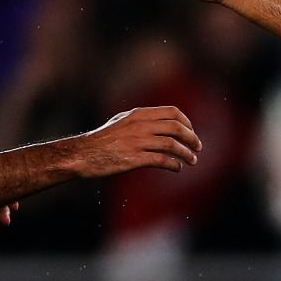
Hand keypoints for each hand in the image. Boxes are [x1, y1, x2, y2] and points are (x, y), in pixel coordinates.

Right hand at [75, 105, 202, 177]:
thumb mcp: (121, 121)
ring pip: (172, 144)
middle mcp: (140, 125)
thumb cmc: (101, 140)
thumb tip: (162, 122)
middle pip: (176, 127)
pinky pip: (161, 160)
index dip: (187, 122)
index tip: (191, 132)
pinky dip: (173, 164)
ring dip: (186, 153)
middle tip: (198, 147)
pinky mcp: (133, 158)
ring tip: (192, 161)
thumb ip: (140, 119)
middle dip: (192, 138)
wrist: (82, 154)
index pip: (172, 112)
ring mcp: (137, 141)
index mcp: (138, 114)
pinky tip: (177, 168)